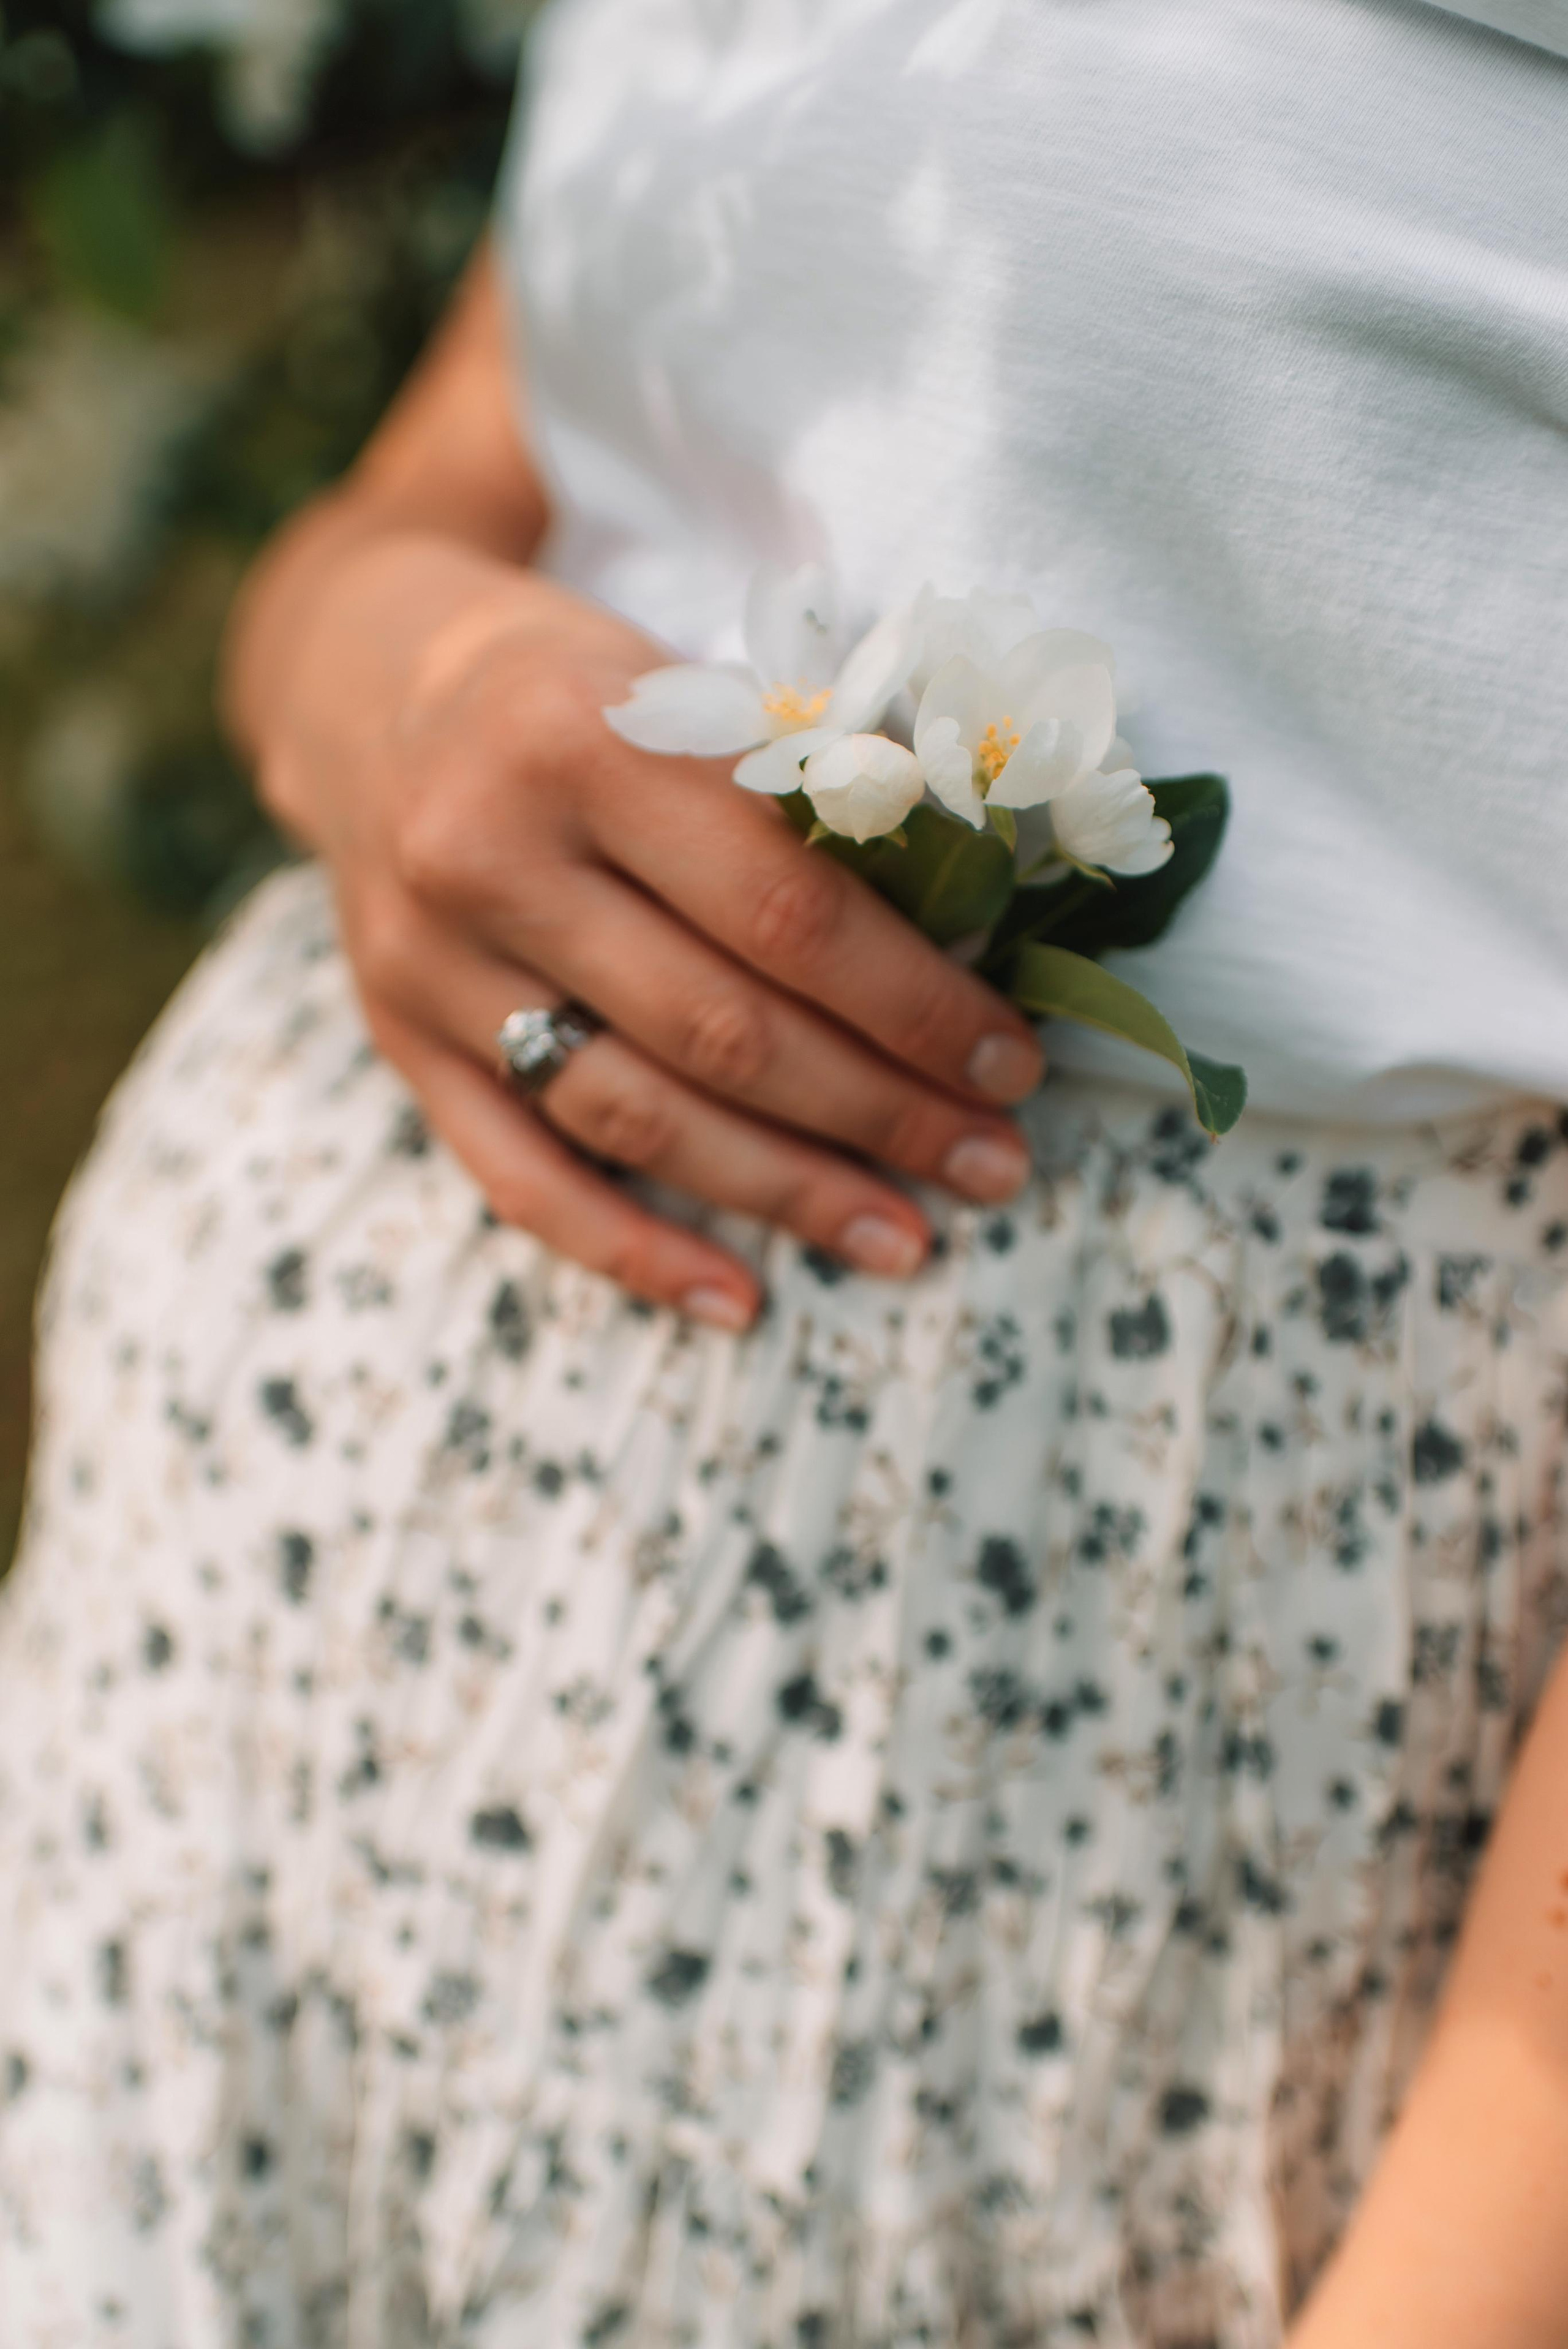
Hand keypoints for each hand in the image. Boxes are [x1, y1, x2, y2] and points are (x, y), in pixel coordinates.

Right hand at [252, 542, 1043, 1326]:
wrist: (370, 686)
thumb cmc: (578, 689)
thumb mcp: (685, 689)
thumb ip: (805, 797)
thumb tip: (971, 944)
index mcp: (587, 741)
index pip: (787, 910)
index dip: (914, 1004)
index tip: (1009, 1065)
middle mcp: (493, 857)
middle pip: (723, 1029)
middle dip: (879, 1113)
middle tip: (992, 1166)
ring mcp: (433, 965)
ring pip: (637, 1118)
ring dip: (785, 1193)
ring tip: (904, 1240)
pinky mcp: (400, 1041)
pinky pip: (521, 1178)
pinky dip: (632, 1252)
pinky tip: (738, 1301)